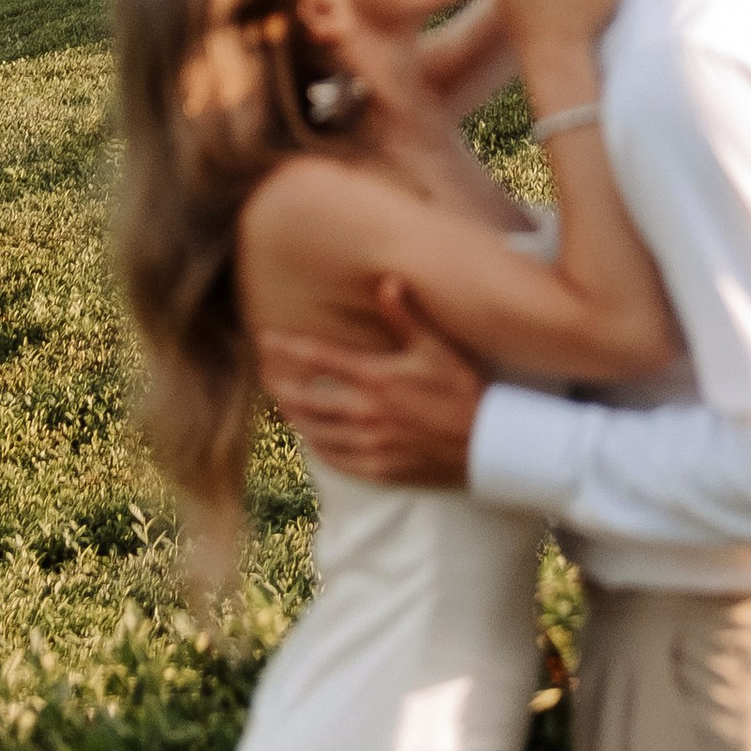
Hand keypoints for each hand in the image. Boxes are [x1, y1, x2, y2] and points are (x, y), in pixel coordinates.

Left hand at [258, 281, 484, 487]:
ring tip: (282, 406)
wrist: (486, 445)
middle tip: (265, 376)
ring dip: (294, 418)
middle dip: (280, 386)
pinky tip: (313, 441)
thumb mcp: (436, 348)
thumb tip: (387, 281)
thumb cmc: (462, 391)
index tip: (264, 338)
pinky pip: (336, 460)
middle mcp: (366, 413)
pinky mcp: (378, 470)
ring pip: (316, 432)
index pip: (318, 359)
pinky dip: (318, 448)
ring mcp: (370, 445)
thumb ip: (406, 316)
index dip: (286, 348)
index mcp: (376, 378)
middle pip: (306, 400)